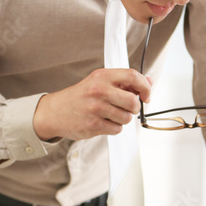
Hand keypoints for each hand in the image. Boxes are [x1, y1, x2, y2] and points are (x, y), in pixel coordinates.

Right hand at [33, 68, 151, 140]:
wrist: (55, 112)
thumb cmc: (81, 96)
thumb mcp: (100, 82)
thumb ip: (124, 82)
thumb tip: (150, 81)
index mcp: (102, 76)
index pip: (133, 76)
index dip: (145, 87)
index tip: (146, 95)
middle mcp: (98, 90)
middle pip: (132, 101)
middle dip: (134, 107)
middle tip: (127, 108)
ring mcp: (95, 108)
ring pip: (127, 118)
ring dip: (123, 119)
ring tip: (111, 114)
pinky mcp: (93, 125)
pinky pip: (117, 129)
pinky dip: (114, 128)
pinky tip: (103, 122)